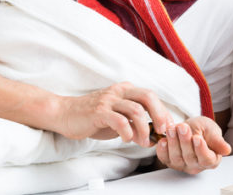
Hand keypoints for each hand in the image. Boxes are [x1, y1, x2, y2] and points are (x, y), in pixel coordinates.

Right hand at [58, 82, 172, 146]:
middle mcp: (119, 91)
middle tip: (162, 131)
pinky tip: (126, 139)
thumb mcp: (117, 118)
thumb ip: (133, 123)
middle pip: (148, 97)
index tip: (168, 127)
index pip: (151, 96)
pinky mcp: (99, 111)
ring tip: (143, 141)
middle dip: (159, 115)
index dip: (163, 111)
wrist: (64, 114)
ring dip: (144, 128)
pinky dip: (127, 131)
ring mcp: (109, 100)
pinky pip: (119, 120)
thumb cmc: (93, 118)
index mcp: (126, 90)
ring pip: (136, 110)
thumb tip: (152, 136)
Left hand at [155, 116, 231, 173]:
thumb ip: (217, 140)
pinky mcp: (170, 162)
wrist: (191, 127)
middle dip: (185, 141)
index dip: (201, 149)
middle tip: (182, 127)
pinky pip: (164, 158)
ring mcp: (182, 165)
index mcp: (211, 160)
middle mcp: (196, 165)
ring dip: (173, 143)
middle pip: (190, 157)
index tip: (197, 138)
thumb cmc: (203, 130)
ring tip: (172, 129)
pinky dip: (162, 150)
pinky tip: (163, 140)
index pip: (206, 159)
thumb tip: (226, 150)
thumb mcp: (211, 130)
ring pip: (176, 158)